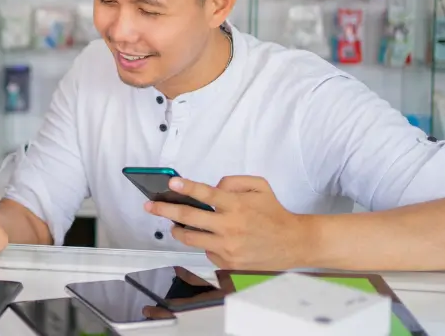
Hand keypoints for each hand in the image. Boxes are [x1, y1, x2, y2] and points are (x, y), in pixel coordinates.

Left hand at [144, 176, 310, 269]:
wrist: (294, 243)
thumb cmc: (274, 213)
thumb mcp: (259, 186)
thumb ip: (233, 181)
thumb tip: (211, 187)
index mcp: (236, 205)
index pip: (205, 193)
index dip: (185, 187)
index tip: (170, 183)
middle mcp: (230, 226)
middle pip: (188, 217)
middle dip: (165, 210)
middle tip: (151, 206)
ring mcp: (228, 246)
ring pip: (190, 238)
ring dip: (177, 229)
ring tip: (173, 224)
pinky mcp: (228, 262)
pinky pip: (206, 250)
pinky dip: (205, 243)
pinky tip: (211, 238)